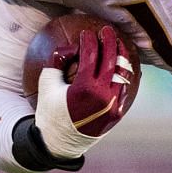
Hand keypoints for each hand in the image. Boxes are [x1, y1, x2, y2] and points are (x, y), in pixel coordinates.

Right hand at [35, 24, 132, 160]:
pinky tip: (122, 64)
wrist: (60, 142)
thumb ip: (57, 60)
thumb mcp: (47, 83)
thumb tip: (71, 45)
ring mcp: (113, 106)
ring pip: (123, 75)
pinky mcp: (118, 113)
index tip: (87, 32)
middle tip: (107, 30)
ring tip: (118, 44)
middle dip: (110, 42)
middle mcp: (103, 97)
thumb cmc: (50, 110)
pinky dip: (124, 74)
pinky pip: (125, 88)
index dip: (90, 41)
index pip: (92, 56)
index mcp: (84, 88)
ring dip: (122, 56)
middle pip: (112, 61)